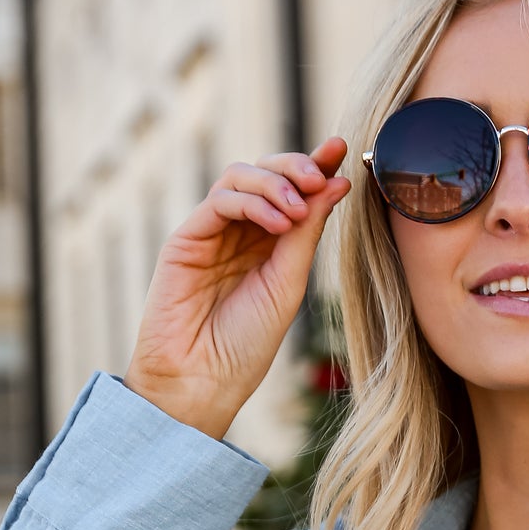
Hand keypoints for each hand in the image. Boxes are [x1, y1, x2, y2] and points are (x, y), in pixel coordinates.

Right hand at [124, 136, 353, 438]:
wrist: (202, 380)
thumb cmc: (246, 344)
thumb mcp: (289, 284)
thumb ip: (307, 235)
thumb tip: (336, 184)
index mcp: (270, 245)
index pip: (294, 192)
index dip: (316, 166)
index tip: (342, 149)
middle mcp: (241, 232)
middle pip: (266, 173)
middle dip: (296, 166)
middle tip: (321, 175)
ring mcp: (212, 232)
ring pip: (241, 177)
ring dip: (275, 183)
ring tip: (298, 210)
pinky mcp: (186, 238)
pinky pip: (219, 200)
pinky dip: (252, 203)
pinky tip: (277, 223)